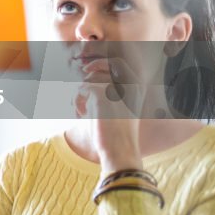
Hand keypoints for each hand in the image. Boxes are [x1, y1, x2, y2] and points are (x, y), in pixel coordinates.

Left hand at [74, 56, 146, 171]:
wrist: (120, 151)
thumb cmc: (118, 134)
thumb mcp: (118, 109)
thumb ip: (111, 92)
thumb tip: (90, 75)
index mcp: (137, 88)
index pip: (118, 63)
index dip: (102, 64)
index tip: (88, 71)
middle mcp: (129, 84)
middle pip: (103, 65)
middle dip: (89, 74)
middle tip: (81, 88)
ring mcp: (115, 88)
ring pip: (89, 79)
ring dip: (81, 94)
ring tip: (81, 110)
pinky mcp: (101, 94)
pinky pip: (81, 88)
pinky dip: (77, 101)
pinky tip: (80, 115)